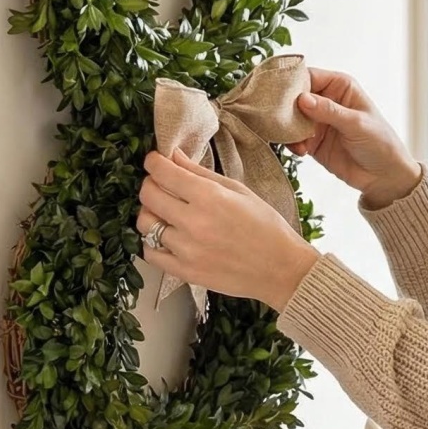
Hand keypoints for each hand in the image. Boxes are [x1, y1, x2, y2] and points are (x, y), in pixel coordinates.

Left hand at [136, 150, 320, 311]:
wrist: (281, 269)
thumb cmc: (266, 227)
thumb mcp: (239, 190)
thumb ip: (201, 173)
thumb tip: (175, 156)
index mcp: (209, 197)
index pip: (163, 172)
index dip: (153, 162)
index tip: (154, 161)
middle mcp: (193, 222)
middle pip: (148, 195)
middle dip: (149, 184)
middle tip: (159, 184)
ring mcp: (187, 249)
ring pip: (145, 224)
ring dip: (150, 213)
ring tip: (164, 213)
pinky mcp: (185, 272)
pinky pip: (150, 253)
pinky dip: (152, 243)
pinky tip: (166, 237)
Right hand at [285, 67, 421, 207]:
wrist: (384, 176)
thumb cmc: (380, 142)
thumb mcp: (357, 124)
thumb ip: (329, 111)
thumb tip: (302, 99)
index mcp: (339, 86)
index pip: (309, 76)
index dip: (292, 83)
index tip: (279, 94)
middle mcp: (325, 100)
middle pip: (294, 96)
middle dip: (285, 108)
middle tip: (279, 119)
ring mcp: (317, 121)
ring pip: (290, 118)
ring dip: (287, 128)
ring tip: (295, 140)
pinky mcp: (312, 141)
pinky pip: (293, 138)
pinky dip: (292, 143)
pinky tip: (301, 151)